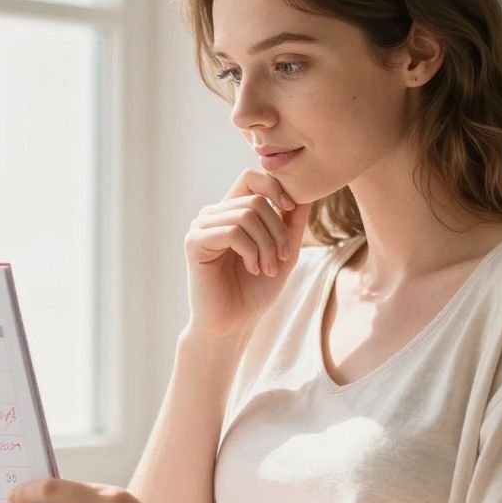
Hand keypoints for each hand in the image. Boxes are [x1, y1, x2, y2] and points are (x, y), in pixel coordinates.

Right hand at [184, 168, 311, 341]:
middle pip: (255, 200)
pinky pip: (231, 232)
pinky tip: (252, 269)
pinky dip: (250, 251)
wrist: (233, 325)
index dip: (275, 187)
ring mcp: (200, 227)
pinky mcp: (194, 242)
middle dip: (277, 231)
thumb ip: (292, 223)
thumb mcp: (284, 252)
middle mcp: (213, 215)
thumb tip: (308, 191)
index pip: (251, 177)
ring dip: (266, 245)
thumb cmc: (255, 291)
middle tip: (281, 259)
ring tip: (266, 268)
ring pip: (245, 215)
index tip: (291, 209)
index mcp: (231, 212)